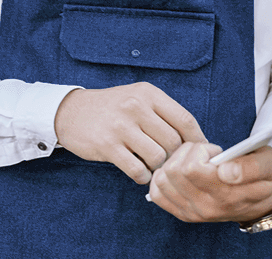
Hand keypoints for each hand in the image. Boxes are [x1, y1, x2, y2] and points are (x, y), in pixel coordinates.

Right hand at [53, 83, 205, 184]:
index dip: (197, 140)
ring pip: (157, 157)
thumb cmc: (112, 108)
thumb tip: (196, 142)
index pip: (185, 120)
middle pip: (173, 142)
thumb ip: (164, 115)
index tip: (201, 153)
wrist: (70, 112)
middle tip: (170, 162)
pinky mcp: (107, 145)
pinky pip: (137, 170)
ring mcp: (120, 126)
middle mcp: (135, 106)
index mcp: (147, 93)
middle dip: (175, 157)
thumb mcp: (137, 99)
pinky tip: (138, 171)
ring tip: (151, 165)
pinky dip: (143, 177)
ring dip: (158, 167)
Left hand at [147, 143, 271, 222]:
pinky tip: (180, 173)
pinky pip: (157, 193)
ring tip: (195, 162)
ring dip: (174, 163)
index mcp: (227, 196)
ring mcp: (193, 213)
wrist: (262, 200)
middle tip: (205, 154)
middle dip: (187, 153)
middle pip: (174, 171)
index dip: (201, 150)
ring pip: (162, 179)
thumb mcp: (270, 165)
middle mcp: (207, 208)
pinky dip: (163, 178)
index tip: (216, 151)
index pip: (193, 168)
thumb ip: (252, 167)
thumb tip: (225, 171)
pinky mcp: (182, 213)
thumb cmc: (264, 177)